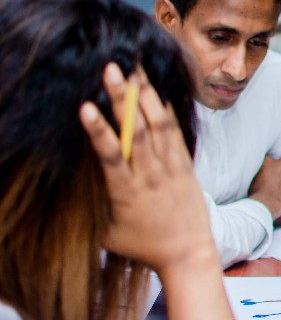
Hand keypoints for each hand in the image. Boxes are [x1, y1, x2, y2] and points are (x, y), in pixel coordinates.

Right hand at [79, 63, 213, 273]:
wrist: (188, 252)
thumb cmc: (141, 245)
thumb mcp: (106, 233)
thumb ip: (85, 210)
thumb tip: (53, 195)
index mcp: (126, 192)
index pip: (111, 156)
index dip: (99, 131)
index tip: (86, 107)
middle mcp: (150, 175)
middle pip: (137, 131)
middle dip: (124, 98)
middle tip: (111, 68)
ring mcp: (170, 167)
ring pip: (159, 125)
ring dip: (145, 94)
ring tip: (133, 67)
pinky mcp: (185, 164)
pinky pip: (175, 132)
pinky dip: (164, 109)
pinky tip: (154, 88)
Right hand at [247, 154, 280, 218]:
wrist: (266, 204)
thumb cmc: (255, 194)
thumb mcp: (252, 178)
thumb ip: (259, 171)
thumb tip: (261, 172)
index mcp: (268, 160)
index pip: (272, 161)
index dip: (271, 170)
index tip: (270, 177)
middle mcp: (280, 162)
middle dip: (280, 173)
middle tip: (276, 184)